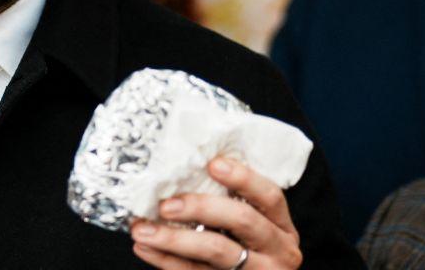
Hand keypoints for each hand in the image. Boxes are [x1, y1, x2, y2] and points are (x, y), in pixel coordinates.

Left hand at [129, 157, 301, 268]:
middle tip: (165, 204)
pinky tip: (144, 248)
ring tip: (142, 229)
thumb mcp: (251, 225)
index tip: (212, 164)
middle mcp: (278, 250)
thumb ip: (229, 201)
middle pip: (242, 220)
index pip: (270, 196)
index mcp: (281, 226)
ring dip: (174, 238)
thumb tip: (182, 169)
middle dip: (201, 207)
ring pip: (217, 251)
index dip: (243, 178)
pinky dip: (166, 260)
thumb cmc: (243, 246)